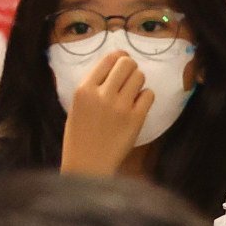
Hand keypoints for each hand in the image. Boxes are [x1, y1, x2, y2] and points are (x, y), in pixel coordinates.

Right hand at [59, 51, 153, 177]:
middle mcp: (102, 94)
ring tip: (131, 95)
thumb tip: (113, 68)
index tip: (121, 64)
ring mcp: (120, 106)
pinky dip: (145, 98)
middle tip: (128, 79)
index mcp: (84, 90)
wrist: (87, 166)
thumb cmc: (78, 138)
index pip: (109, 59)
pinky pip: (149, 94)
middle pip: (127, 64)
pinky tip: (137, 106)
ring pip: (140, 77)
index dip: (119, 59)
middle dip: (130, 69)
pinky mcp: (136, 118)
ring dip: (138, 83)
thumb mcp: (76, 108)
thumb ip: (92, 88)